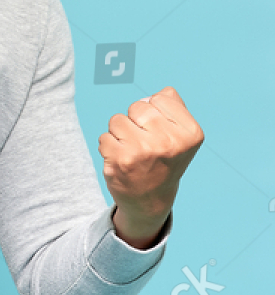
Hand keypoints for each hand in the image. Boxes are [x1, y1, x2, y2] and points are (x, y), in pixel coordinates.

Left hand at [98, 86, 202, 249]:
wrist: (151, 201)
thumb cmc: (164, 159)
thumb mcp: (181, 134)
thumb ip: (173, 106)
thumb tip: (157, 94)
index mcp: (190, 133)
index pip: (159, 98)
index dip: (155, 112)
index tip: (161, 133)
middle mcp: (169, 142)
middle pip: (137, 107)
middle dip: (135, 121)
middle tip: (145, 143)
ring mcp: (143, 151)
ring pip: (117, 120)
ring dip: (120, 134)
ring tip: (133, 151)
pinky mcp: (120, 160)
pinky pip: (104, 137)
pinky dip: (109, 147)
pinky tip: (122, 161)